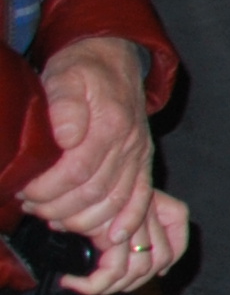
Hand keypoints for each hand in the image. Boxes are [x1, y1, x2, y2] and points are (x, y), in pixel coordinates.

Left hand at [21, 39, 153, 240]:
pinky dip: (126, 221)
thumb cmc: (83, 69)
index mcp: (110, 125)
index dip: (47, 188)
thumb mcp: (65, 76)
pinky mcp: (142, 164)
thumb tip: (66, 137)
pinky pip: (141, 200)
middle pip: (94, 194)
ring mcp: (138, 157)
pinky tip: (108, 235)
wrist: (115, 59)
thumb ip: (65, 104)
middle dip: (57, 207)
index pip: (77, 172)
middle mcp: (129, 146)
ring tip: (53, 216)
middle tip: (30, 205)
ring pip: (115, 203)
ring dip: (82, 219)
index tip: (23, 189)